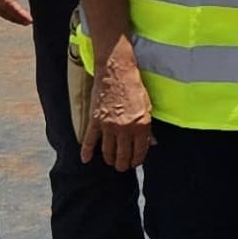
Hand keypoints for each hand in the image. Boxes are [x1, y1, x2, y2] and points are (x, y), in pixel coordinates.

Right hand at [84, 44, 154, 170]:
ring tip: (111, 162)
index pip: (139, 151)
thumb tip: (151, 144)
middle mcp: (124, 128)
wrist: (116, 71)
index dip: (137, 160)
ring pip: (108, 151)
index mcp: (141, 125)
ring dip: (110, 160)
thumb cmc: (134, 87)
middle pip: (123, 155)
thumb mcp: (147, 107)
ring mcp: (108, 125)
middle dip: (123, 165)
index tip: (135, 163)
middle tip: (122, 167)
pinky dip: (86, 151)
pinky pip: (89, 140)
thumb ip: (148, 128)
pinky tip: (86, 160)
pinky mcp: (95, 120)